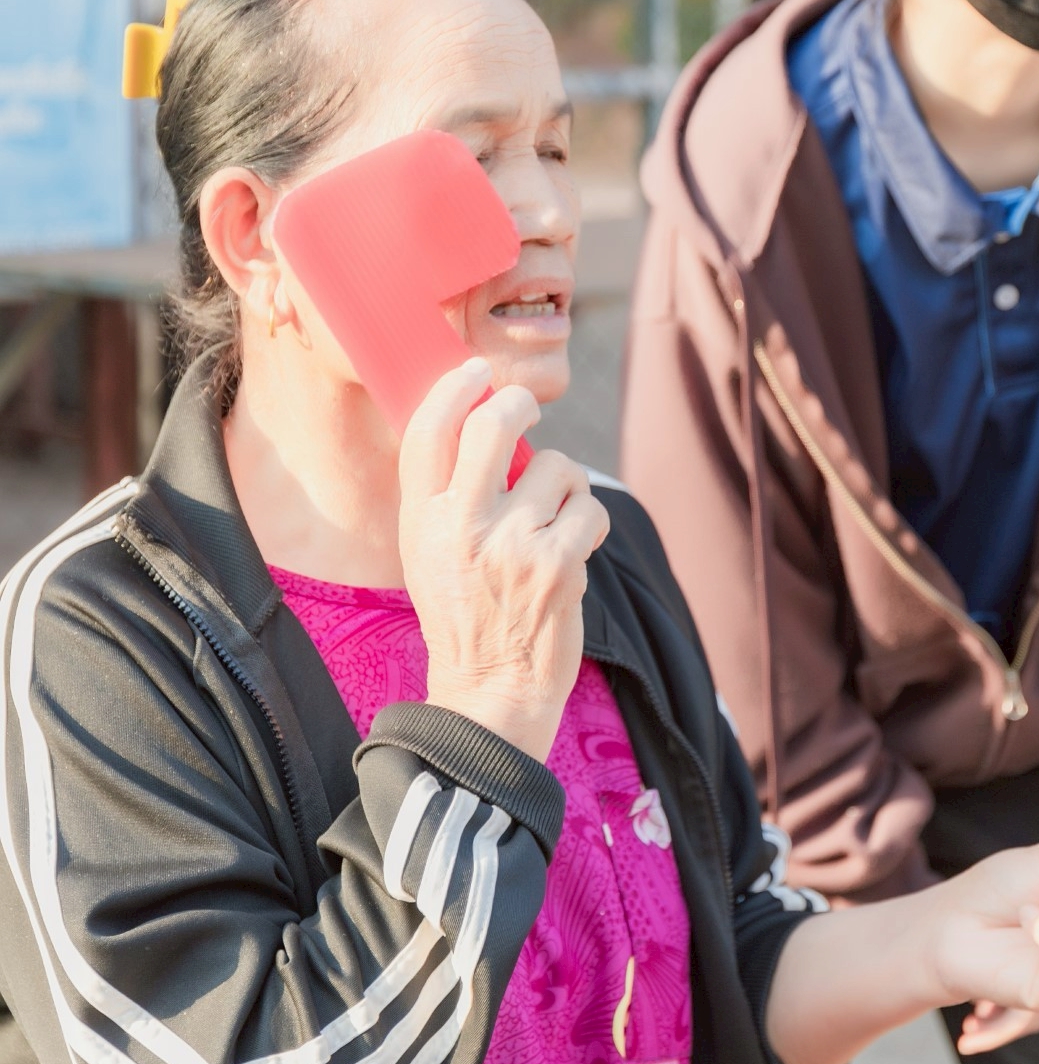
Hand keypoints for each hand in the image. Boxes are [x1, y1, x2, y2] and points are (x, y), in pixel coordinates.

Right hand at [398, 357, 609, 761]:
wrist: (490, 691)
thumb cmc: (464, 613)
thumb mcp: (429, 551)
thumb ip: (447, 492)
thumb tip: (484, 417)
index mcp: (422, 520)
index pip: (429, 430)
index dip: (456, 387)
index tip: (478, 372)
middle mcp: (461, 526)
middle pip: (494, 425)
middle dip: (519, 403)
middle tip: (527, 406)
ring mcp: (512, 544)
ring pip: (558, 468)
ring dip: (567, 485)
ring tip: (554, 518)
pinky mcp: (558, 565)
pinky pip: (591, 509)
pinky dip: (590, 523)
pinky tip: (573, 549)